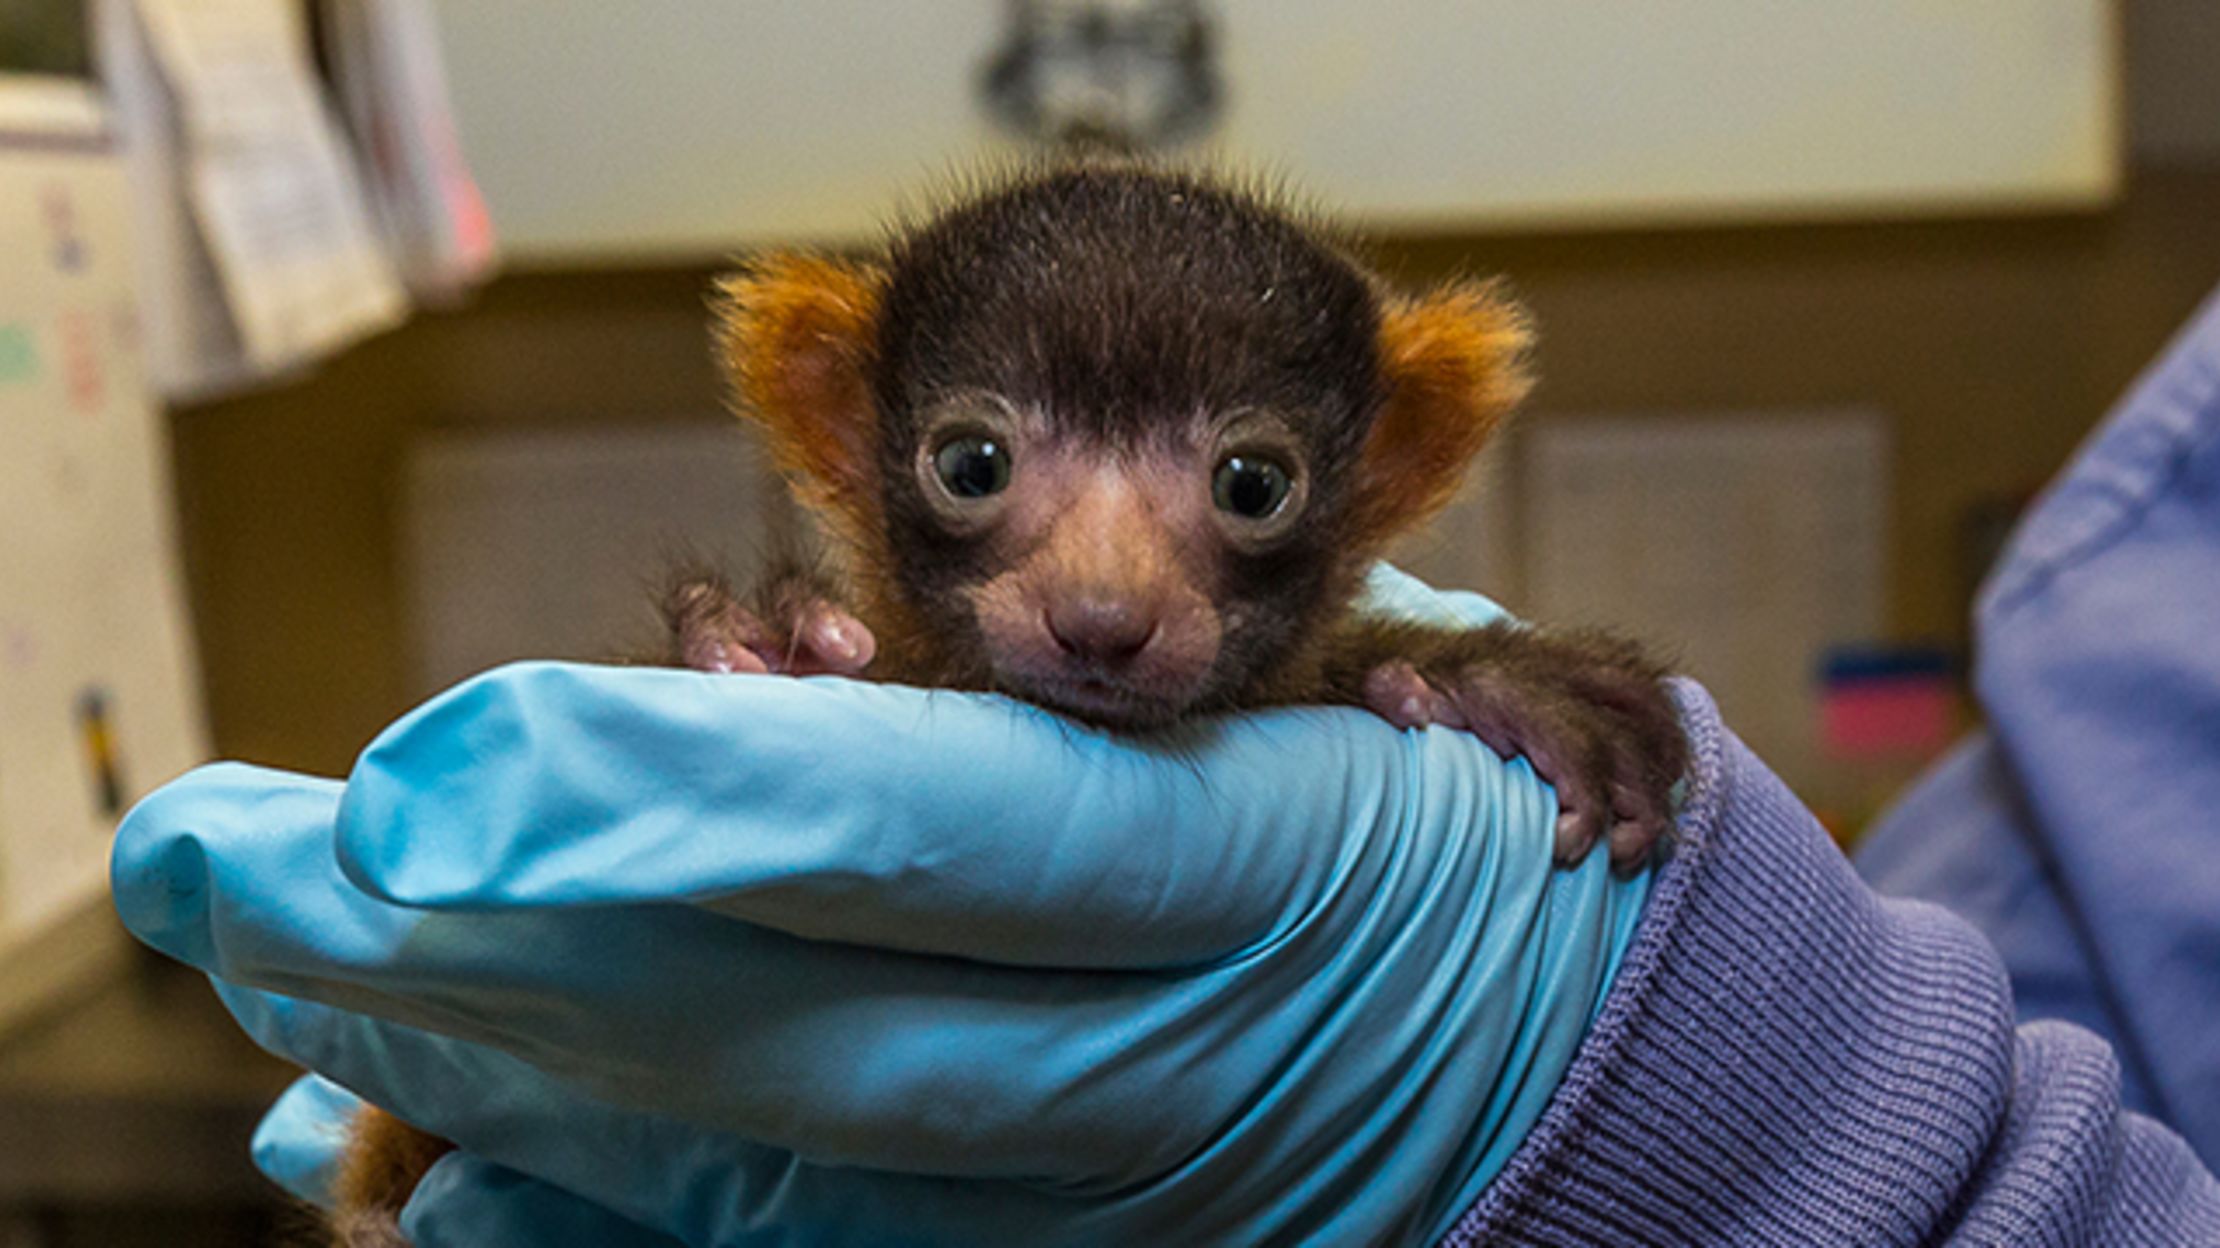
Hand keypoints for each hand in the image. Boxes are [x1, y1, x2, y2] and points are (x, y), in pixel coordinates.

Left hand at [114, 571, 1653, 1246]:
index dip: (686, 801)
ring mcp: (1110, 1190)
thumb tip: (725, 695)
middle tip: (254, 873)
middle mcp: (1169, 1057)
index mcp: (1253, 863)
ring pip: (780, 1163)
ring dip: (513, 1082)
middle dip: (498, 956)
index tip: (446, 770)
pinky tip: (451, 1187)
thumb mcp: (1325, 683)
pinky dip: (627, 1220)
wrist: (1576, 1040)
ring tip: (297, 992)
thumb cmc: (1427, 817)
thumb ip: (1048, 703)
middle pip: (795, 1027)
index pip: (941, 831)